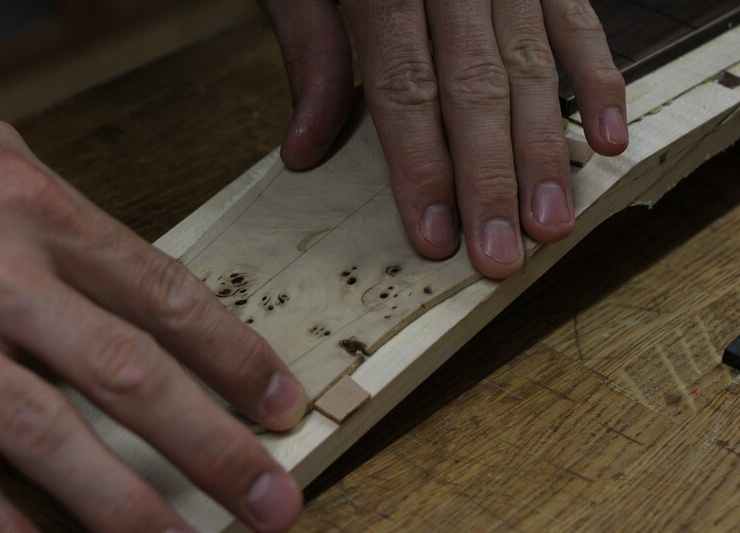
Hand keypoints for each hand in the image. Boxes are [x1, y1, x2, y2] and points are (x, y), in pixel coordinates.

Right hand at [0, 106, 305, 531]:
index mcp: (40, 211)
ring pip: (49, 435)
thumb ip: (71, 221)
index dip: (235, 357)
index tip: (282, 404)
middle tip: (272, 500)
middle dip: (211, 446)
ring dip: (125, 505)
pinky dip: (0, 522)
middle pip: (130, 375)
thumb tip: (145, 286)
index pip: (167, 296)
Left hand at [260, 0, 627, 277]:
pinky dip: (598, 80)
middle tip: (503, 254)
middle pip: (476, 91)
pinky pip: (578, 23)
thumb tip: (305, 148)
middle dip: (491, 180)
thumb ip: (311, 53)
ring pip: (532, 68)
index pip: (407, 92)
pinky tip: (608, 136)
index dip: (423, 169)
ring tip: (553, 220)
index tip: (436, 236)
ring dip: (547, 150)